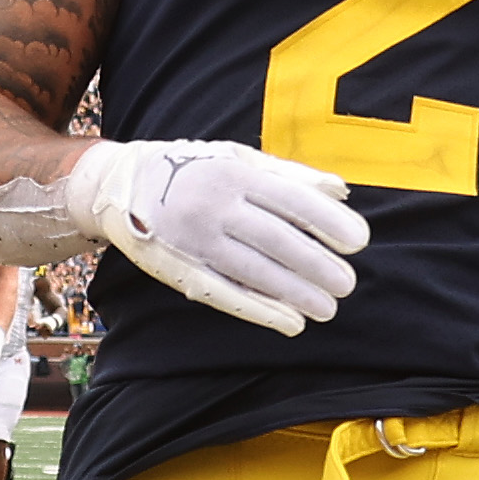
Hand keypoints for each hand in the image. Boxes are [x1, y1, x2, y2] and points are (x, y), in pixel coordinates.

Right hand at [76, 138, 369, 334]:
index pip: (292, 200)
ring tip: (327, 309)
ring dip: (296, 293)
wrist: (120, 185)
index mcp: (235, 172)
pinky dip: (260, 311)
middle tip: (347, 284)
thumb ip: (290, 174)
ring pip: (255, 271)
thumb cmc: (192, 168)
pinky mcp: (181, 270)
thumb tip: (343, 190)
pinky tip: (290, 322)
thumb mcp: (238, 157)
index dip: (328, 222)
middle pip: (277, 240)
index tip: (358, 241)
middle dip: (317, 265)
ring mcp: (196, 240)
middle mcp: (215, 205)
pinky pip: (226, 294)